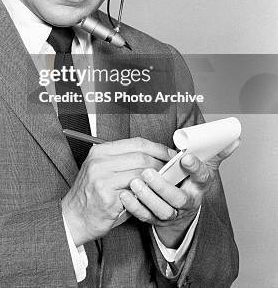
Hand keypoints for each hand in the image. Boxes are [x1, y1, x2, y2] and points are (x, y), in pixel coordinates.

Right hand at [61, 137, 174, 245]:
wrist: (74, 217)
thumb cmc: (91, 194)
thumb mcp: (101, 169)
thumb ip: (122, 161)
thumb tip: (153, 157)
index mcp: (100, 151)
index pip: (136, 142)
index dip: (158, 148)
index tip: (170, 155)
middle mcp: (100, 161)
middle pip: (141, 156)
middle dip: (161, 164)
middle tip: (171, 172)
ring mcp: (102, 178)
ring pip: (141, 174)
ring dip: (157, 180)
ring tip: (164, 185)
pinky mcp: (108, 197)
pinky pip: (136, 192)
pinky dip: (147, 194)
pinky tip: (151, 197)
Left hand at [118, 138, 240, 247]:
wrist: (181, 212)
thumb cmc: (190, 184)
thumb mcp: (204, 169)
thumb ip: (216, 154)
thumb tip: (235, 140)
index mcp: (199, 187)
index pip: (202, 178)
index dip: (195, 168)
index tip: (185, 157)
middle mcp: (186, 202)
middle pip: (177, 199)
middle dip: (162, 187)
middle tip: (148, 172)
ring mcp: (171, 213)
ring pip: (161, 210)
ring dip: (147, 197)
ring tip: (134, 182)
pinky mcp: (155, 219)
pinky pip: (145, 216)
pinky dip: (134, 207)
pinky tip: (125, 194)